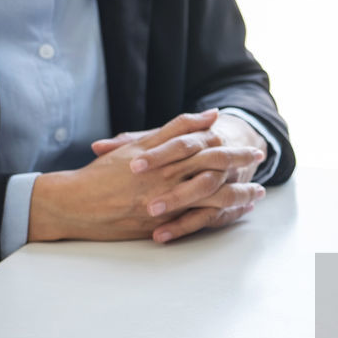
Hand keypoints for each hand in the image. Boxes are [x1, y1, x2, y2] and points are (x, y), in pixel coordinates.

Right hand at [29, 110, 265, 242]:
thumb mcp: (138, 146)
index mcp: (163, 157)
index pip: (205, 147)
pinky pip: (201, 219)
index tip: (250, 146)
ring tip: (258, 194)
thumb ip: (174, 130)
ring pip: (213, 196)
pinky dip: (222, 215)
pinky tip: (237, 213)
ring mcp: (167, 201)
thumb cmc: (104, 174)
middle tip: (261, 162)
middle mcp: (168, 177)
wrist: (76, 203)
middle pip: (215, 168)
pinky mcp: (163, 222)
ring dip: (239, 194)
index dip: (231, 147)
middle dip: (241, 166)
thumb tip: (208, 116)